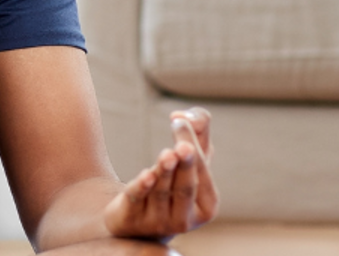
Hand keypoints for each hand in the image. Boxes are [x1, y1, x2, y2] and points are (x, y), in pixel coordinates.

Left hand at [103, 107, 216, 240]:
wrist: (137, 218)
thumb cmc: (173, 183)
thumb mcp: (190, 157)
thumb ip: (198, 129)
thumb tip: (182, 115)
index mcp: (207, 206)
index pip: (202, 174)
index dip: (193, 147)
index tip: (178, 120)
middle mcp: (185, 220)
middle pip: (185, 188)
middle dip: (185, 166)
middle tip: (183, 147)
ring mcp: (158, 224)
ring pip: (161, 193)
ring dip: (164, 173)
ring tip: (167, 154)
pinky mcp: (131, 221)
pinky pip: (137, 201)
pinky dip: (142, 188)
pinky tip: (146, 175)